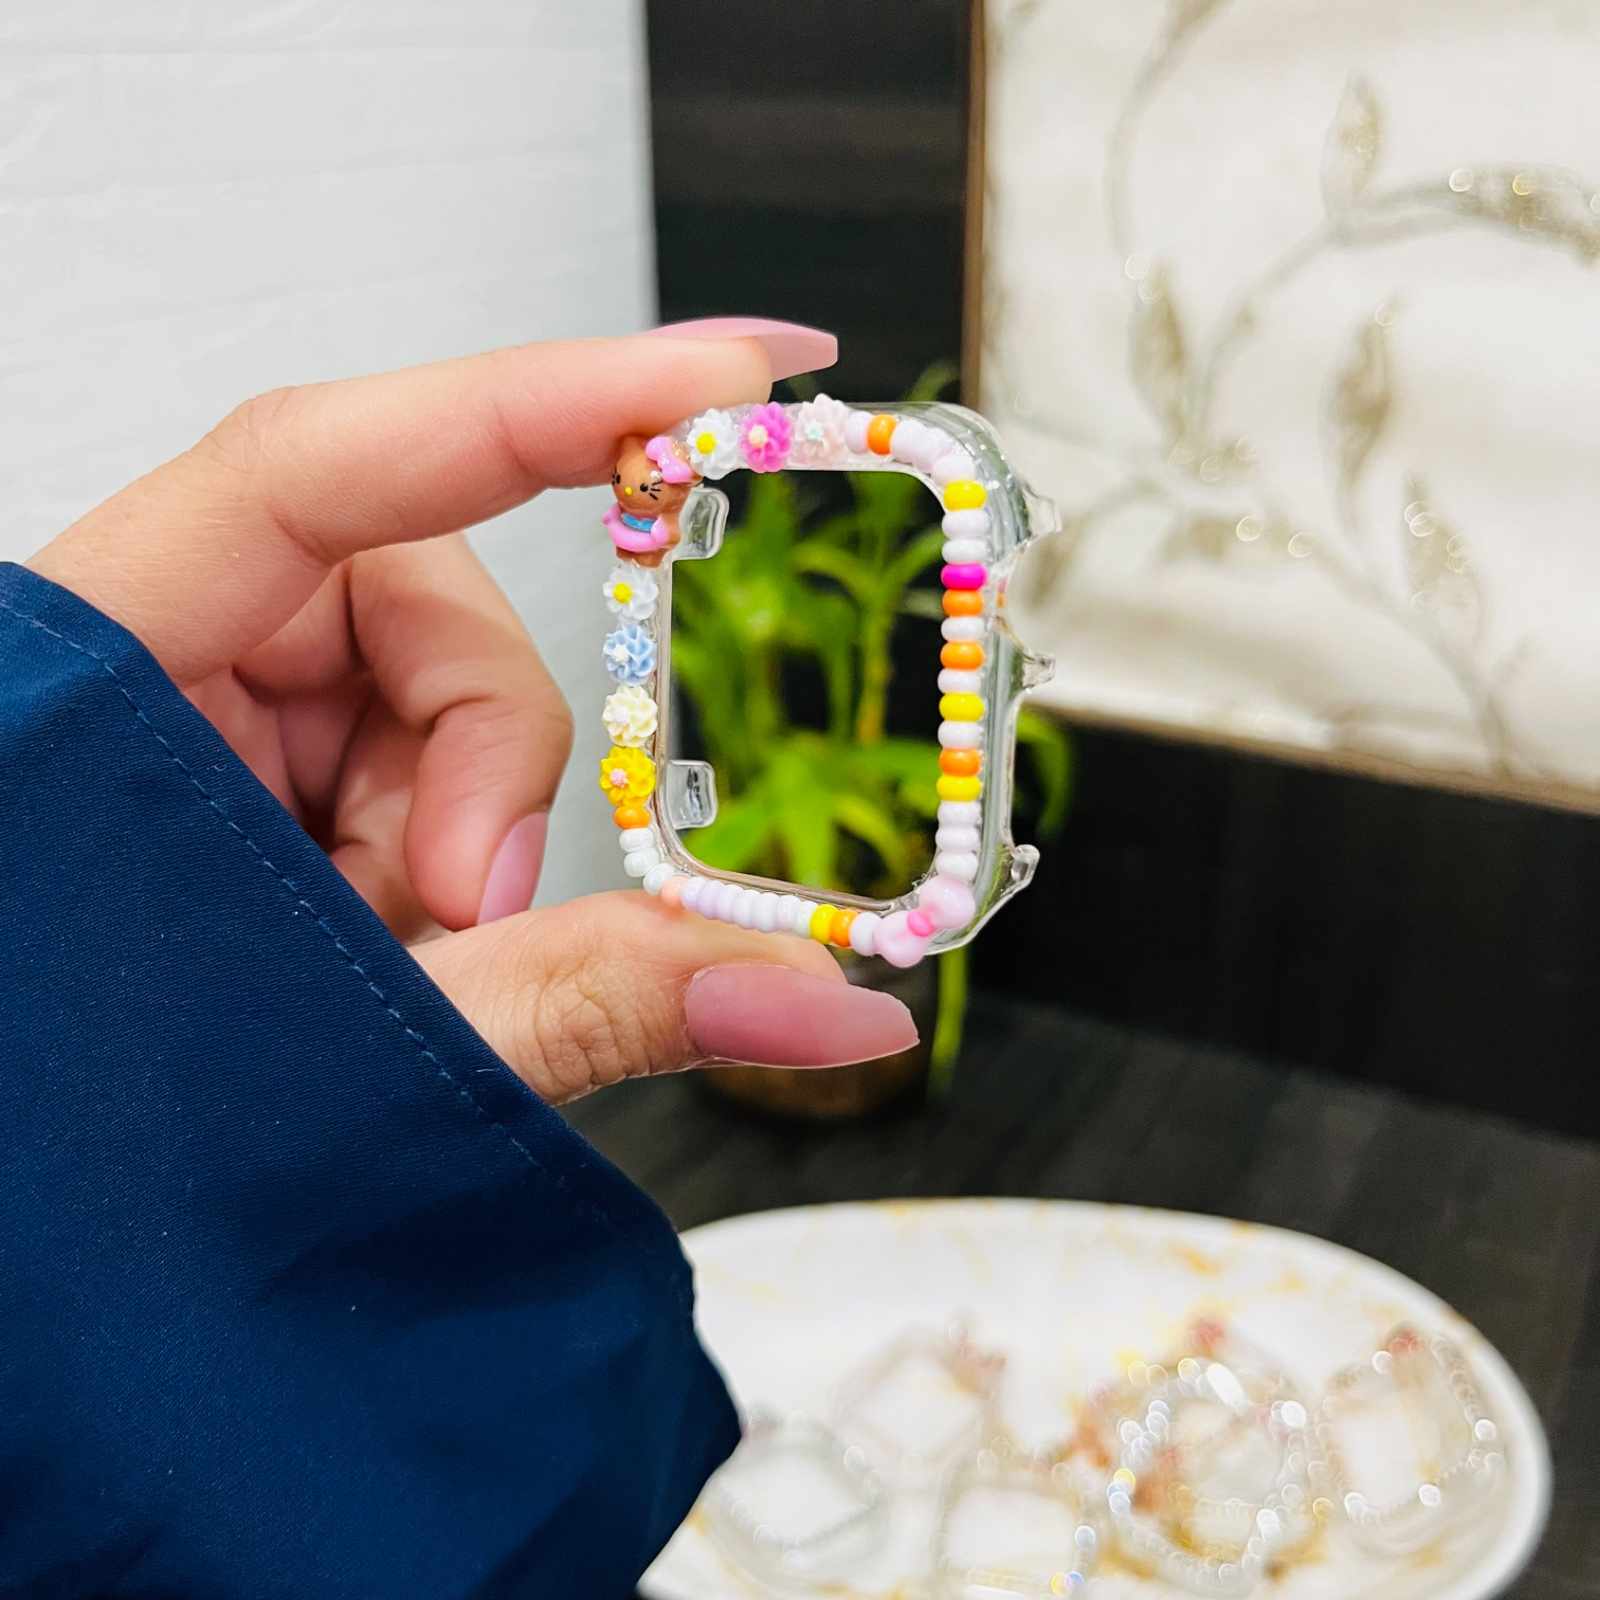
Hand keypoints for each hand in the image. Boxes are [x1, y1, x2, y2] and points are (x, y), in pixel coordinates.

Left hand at [30, 325, 917, 1101]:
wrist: (31, 1254)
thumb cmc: (93, 1148)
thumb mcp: (361, 1055)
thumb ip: (597, 1004)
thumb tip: (835, 1001)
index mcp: (94, 673)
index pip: (322, 463)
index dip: (533, 404)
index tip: (719, 379)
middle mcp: (147, 659)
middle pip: (403, 584)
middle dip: (486, 752)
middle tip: (472, 907)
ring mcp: (206, 710)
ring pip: (426, 682)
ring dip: (463, 824)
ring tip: (417, 954)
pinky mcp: (261, 765)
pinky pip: (411, 755)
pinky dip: (443, 850)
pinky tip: (402, 941)